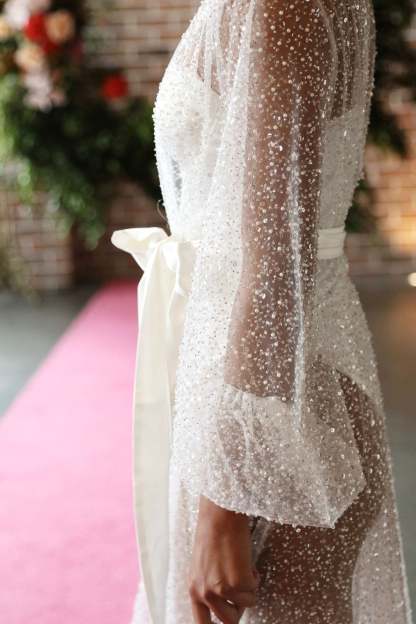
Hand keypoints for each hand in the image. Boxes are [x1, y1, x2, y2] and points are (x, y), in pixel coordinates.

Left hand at [189, 495, 259, 623]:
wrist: (220, 515)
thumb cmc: (213, 532)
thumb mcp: (204, 565)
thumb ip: (209, 585)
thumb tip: (227, 601)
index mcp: (193, 589)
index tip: (227, 622)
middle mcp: (204, 593)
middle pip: (228, 621)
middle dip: (240, 607)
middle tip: (241, 587)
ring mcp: (220, 590)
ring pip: (245, 606)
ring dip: (249, 589)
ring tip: (242, 568)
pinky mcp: (237, 583)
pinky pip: (254, 591)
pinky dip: (255, 578)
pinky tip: (247, 561)